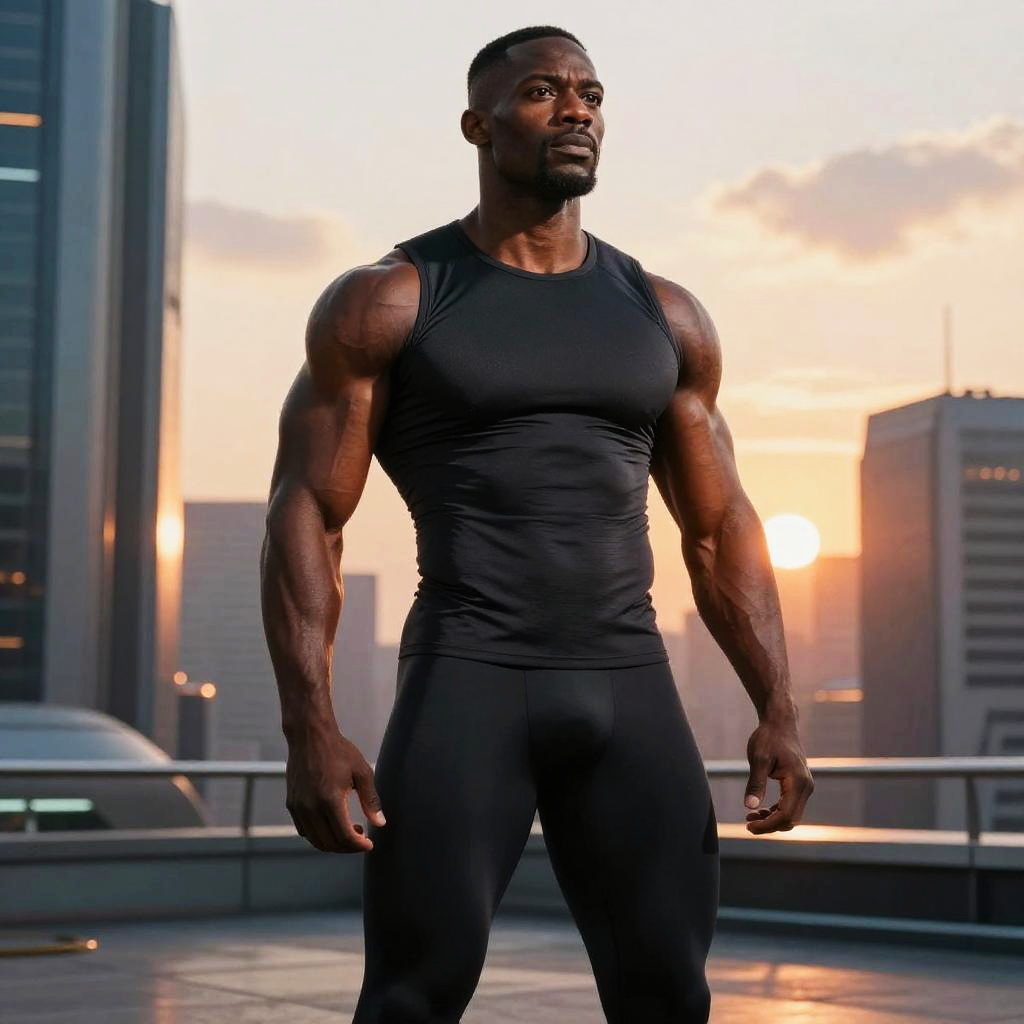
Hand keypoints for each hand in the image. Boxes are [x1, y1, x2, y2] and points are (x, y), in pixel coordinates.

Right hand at [285, 725, 385, 852]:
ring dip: (333, 843)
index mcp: (330, 800)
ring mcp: (298, 807)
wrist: (310, 736)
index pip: (344, 837)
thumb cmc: (339, 751)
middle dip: (348, 847)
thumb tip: (380, 823)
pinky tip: (331, 823)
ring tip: (349, 830)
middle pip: (330, 843)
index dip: (358, 846)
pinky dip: (319, 835)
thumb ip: (370, 800)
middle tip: (361, 837)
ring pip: (315, 840)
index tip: (369, 844)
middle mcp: (311, 808)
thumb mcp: (362, 772)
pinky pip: (304, 830)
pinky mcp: (291, 804)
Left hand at [743, 716, 813, 834]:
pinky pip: (791, 806)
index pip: (785, 815)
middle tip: (748, 823)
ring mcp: (805, 786)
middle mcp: (806, 787)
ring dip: (773, 820)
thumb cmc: (768, 738)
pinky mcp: (799, 785)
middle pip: (791, 819)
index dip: (768, 825)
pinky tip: (760, 810)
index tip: (748, 826)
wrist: (780, 723)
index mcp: (798, 782)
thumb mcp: (758, 759)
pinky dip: (777, 812)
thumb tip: (749, 807)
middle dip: (770, 825)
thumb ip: (756, 783)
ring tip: (750, 817)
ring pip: (792, 815)